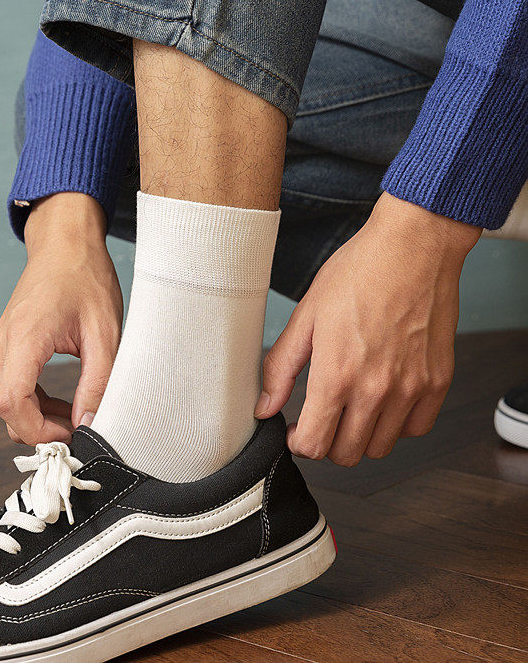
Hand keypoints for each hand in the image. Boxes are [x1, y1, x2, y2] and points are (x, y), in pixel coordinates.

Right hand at [0, 193, 122, 444]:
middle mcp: (2, 344)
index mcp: (24, 337)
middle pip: (8, 409)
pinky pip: (13, 388)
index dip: (39, 431)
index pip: (11, 403)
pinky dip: (36, 403)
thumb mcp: (104, 332)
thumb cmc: (85, 277)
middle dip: (43, 429)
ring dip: (41, 417)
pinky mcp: (4, 347)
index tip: (73, 435)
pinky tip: (67, 403)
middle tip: (83, 429)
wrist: (65, 244)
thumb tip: (89, 424)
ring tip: (81, 414)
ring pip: (9, 402)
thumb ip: (97, 381)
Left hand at [256, 193, 480, 465]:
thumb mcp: (305, 316)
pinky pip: (416, 428)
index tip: (296, 428)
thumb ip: (281, 367)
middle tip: (321, 415)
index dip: (298, 442)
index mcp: (336, 376)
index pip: (313, 446)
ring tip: (351, 404)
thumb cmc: (358, 273)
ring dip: (360, 435)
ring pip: (381, 447)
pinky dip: (397, 424)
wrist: (413, 247)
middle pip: (346, 454)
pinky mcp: (438, 382)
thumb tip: (264, 407)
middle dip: (326, 441)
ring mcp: (411, 389)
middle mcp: (375, 390)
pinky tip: (383, 398)